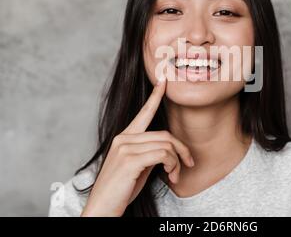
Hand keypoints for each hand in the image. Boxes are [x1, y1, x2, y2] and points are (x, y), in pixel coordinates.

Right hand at [81, 77, 194, 215]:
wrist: (102, 209)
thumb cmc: (120, 191)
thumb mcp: (137, 168)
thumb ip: (148, 154)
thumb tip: (166, 151)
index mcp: (124, 138)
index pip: (143, 113)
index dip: (155, 96)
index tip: (163, 81)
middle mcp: (123, 139)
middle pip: (165, 134)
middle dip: (182, 150)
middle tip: (188, 165)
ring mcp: (125, 148)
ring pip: (166, 145)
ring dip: (177, 162)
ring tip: (175, 176)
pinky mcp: (129, 160)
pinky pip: (163, 155)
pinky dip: (173, 165)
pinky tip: (170, 176)